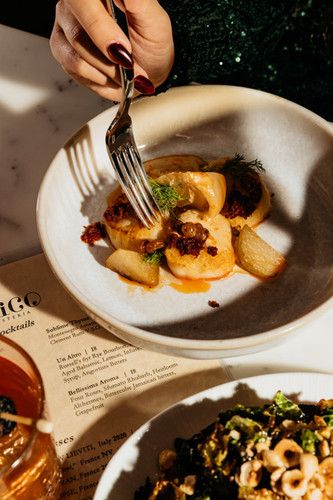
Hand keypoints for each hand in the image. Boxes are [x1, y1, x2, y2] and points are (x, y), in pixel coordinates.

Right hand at [50, 0, 173, 100]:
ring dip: (106, 73)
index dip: (101, 31)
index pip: (84, 3)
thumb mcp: (154, 20)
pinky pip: (73, 70)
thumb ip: (138, 2)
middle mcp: (75, 5)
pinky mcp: (61, 49)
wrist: (149, 66)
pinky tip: (112, 79)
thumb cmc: (151, 41)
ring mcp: (65, 26)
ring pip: (76, 57)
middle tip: (129, 67)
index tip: (124, 50)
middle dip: (108, 61)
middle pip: (78, 35)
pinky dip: (98, 80)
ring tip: (125, 75)